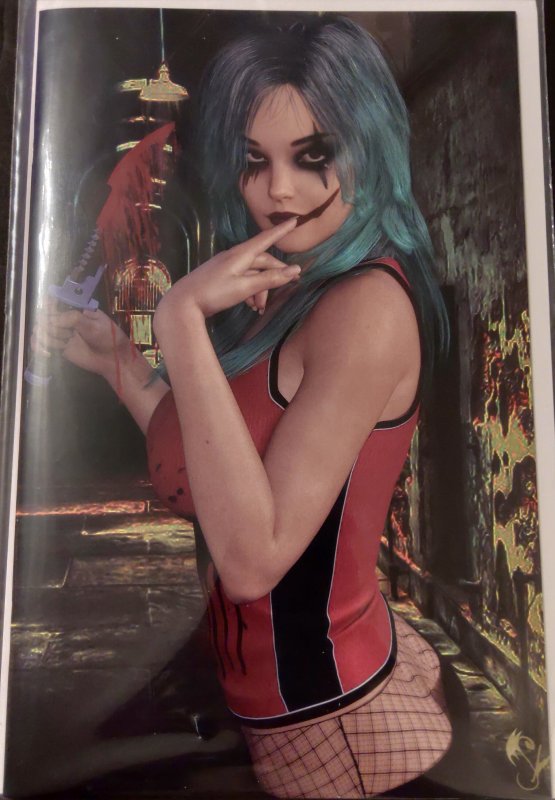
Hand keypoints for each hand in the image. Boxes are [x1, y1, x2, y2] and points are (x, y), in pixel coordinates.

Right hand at [32, 307, 132, 378]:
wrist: (113, 359)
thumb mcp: (94, 325)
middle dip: (50, 326)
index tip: (52, 316)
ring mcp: (62, 334)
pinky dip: (40, 347)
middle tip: (65, 334)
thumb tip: (51, 320)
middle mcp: (67, 321)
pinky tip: (48, 353)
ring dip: (48, 337)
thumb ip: (73, 319)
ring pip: (40, 331)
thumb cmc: (108, 338)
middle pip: (44, 318)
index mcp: (76, 310)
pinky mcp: (60, 348)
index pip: (55, 304)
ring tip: (64, 344)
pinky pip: (42, 344)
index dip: (48, 308)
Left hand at [154, 217, 300, 328]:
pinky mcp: (221, 277)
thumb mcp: (245, 287)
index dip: (281, 231)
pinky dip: (250, 292)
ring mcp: (227, 267)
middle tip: (292, 284)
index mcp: (242, 254)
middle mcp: (235, 257)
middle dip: (275, 275)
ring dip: (261, 289)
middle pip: (263, 261)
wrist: (184, 302)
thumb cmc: (215, 293)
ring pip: (253, 273)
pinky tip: (251, 306)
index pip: (266, 239)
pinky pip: (243, 280)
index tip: (294, 221)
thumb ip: (270, 279)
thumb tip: (295, 270)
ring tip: (260, 307)